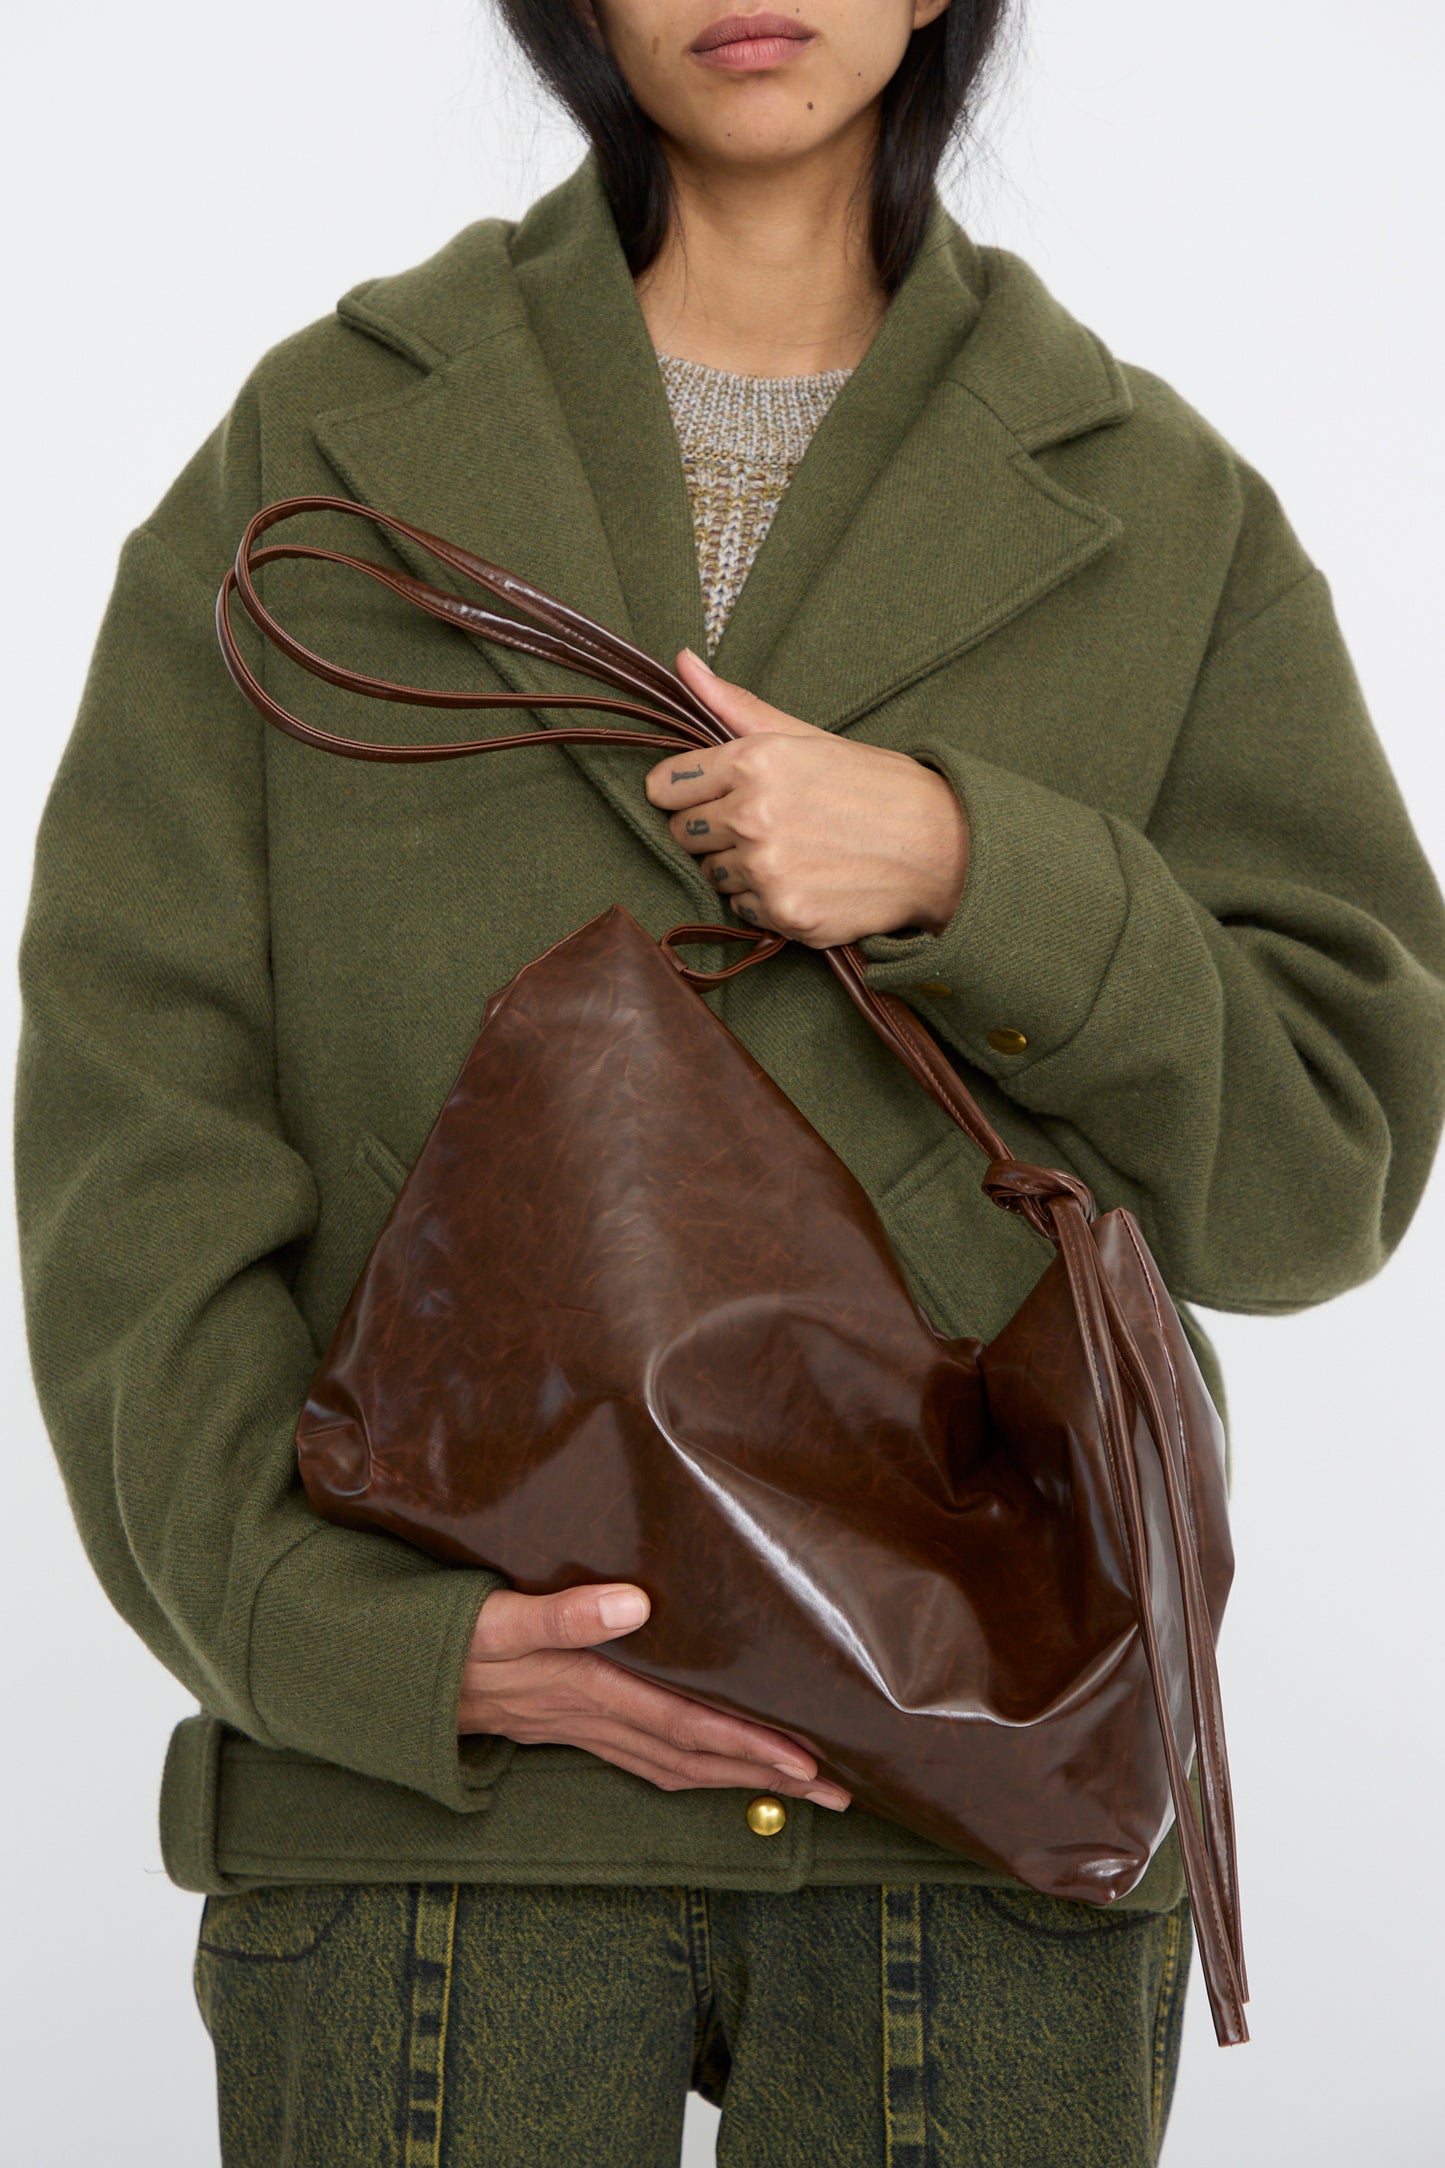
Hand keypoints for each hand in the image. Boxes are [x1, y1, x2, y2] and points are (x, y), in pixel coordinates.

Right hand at [459, 1582, 851, 1808]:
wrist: (390, 1678)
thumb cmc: (446, 1639)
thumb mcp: (498, 1615)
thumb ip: (562, 1613)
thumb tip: (633, 1603)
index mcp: (588, 1690)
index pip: (687, 1725)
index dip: (750, 1745)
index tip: (811, 1762)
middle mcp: (594, 1719)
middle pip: (696, 1759)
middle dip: (769, 1779)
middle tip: (841, 1793)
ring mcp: (583, 1729)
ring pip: (677, 1765)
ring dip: (740, 1779)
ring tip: (800, 1788)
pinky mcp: (572, 1725)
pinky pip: (648, 1758)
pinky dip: (693, 1766)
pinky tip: (716, 1767)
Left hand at [644, 648, 969, 947]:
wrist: (942, 849)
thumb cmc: (877, 787)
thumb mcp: (809, 736)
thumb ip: (737, 706)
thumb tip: (682, 662)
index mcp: (754, 762)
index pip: (665, 787)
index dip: (683, 790)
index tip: (707, 794)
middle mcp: (752, 817)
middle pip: (682, 834)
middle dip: (711, 828)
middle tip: (763, 823)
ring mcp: (766, 871)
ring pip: (711, 874)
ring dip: (738, 866)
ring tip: (792, 850)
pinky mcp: (784, 914)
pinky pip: (743, 908)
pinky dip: (766, 899)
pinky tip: (805, 879)